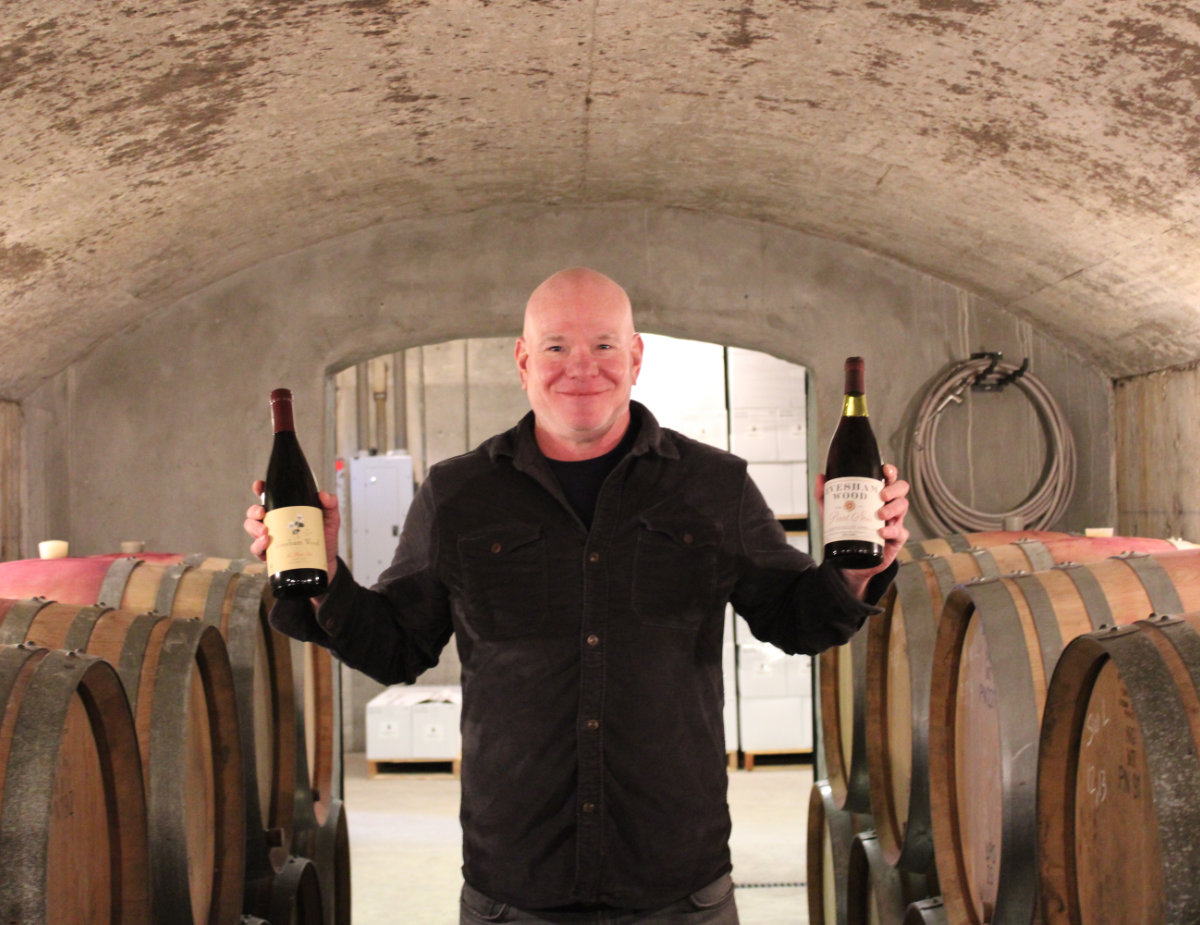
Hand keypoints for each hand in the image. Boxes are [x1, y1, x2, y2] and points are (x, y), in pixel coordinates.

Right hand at [244, 481, 340, 581]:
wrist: (325, 562)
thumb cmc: (324, 539)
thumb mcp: (331, 519)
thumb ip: (330, 505)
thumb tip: (324, 495)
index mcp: (286, 510)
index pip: (269, 496)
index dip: (261, 489)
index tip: (259, 486)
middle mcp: (275, 522)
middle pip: (255, 512)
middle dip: (254, 511)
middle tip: (262, 513)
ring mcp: (270, 538)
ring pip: (252, 529)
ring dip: (254, 528)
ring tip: (265, 532)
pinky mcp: (269, 554)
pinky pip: (256, 549)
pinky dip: (258, 545)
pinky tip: (266, 543)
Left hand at [816, 463, 909, 598]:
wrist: (850, 561)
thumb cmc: (846, 530)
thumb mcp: (832, 512)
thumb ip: (825, 495)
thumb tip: (820, 477)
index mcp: (876, 495)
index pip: (888, 479)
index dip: (891, 472)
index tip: (886, 470)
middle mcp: (888, 505)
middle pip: (901, 490)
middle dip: (894, 489)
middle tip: (881, 495)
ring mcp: (894, 521)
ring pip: (903, 507)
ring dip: (893, 509)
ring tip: (880, 515)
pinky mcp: (896, 539)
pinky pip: (901, 532)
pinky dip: (892, 531)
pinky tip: (881, 532)